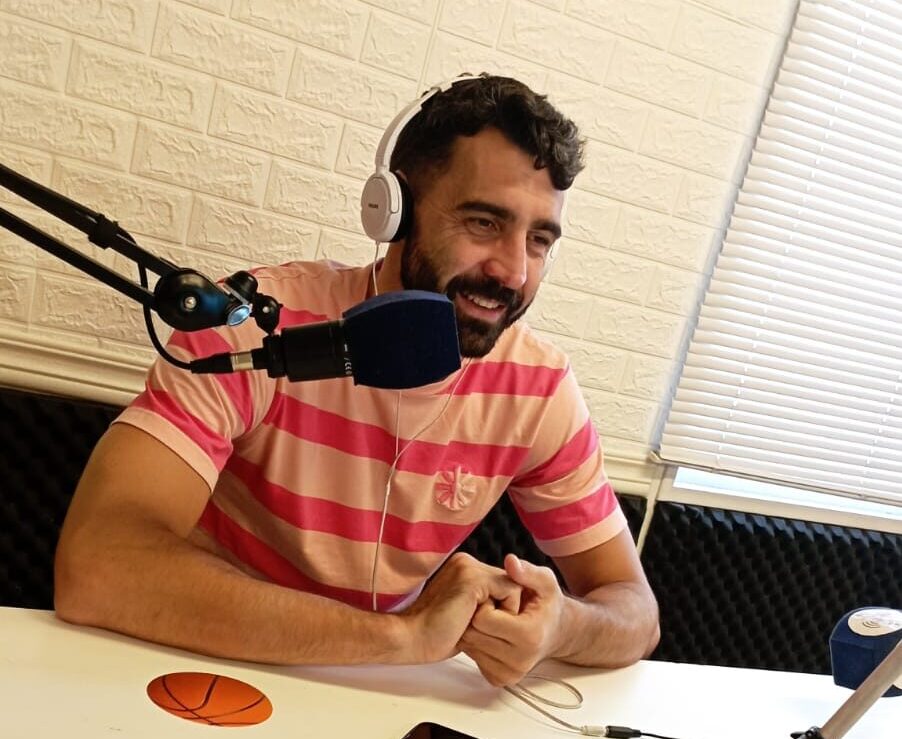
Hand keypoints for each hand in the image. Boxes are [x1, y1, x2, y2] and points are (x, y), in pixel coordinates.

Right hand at [399, 553, 521, 664]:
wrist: (411, 638)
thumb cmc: (435, 634)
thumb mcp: (464, 614)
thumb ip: (480, 604)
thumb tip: (503, 609)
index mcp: (461, 568)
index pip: (498, 584)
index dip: (500, 606)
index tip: (484, 625)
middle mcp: (465, 562)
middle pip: (508, 583)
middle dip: (504, 608)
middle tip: (479, 625)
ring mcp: (469, 567)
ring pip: (513, 586)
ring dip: (504, 612)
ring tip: (477, 624)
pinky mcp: (474, 579)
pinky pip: (512, 591)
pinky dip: (506, 612)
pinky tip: (481, 623)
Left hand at [458, 554, 565, 685]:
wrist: (557, 633)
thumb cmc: (548, 604)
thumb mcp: (545, 581)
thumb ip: (528, 571)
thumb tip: (510, 561)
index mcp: (529, 635)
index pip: (483, 618)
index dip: (485, 602)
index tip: (494, 595)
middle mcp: (519, 660)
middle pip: (473, 634)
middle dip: (476, 616)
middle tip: (490, 606)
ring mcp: (509, 674)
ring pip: (469, 647)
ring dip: (474, 631)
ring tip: (491, 620)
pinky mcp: (500, 679)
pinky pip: (473, 658)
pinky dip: (477, 644)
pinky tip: (491, 634)